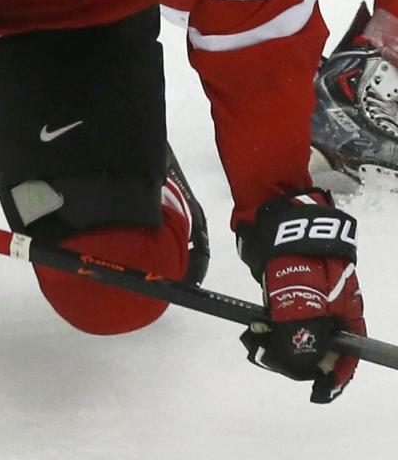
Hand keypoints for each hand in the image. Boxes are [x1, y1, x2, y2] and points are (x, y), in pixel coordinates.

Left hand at [237, 190, 364, 403]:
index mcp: (347, 311)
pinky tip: (255, 324)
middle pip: (321, 344)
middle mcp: (333, 304)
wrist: (280, 211)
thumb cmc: (300, 256)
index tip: (316, 391)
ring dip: (279, 341)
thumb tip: (301, 365)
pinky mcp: (290, 281)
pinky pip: (283, 313)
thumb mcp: (305, 303)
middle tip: (269, 356)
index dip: (334, 375)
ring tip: (256, 338)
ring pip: (299, 329)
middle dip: (297, 357)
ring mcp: (311, 292)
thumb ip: (304, 338)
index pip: (348, 354)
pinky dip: (271, 323)